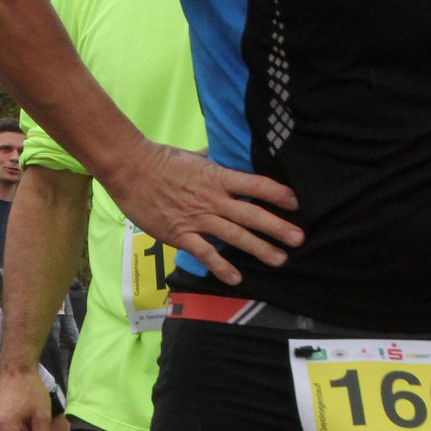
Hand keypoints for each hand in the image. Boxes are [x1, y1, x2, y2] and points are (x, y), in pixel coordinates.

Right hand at [104, 142, 300, 286]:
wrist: (130, 170)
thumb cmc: (160, 160)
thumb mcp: (193, 156)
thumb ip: (212, 159)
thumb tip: (225, 153)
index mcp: (218, 177)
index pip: (256, 185)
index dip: (279, 194)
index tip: (298, 203)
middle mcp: (213, 199)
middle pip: (252, 215)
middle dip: (278, 228)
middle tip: (299, 239)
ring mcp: (198, 218)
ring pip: (235, 236)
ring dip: (259, 248)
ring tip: (279, 259)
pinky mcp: (181, 234)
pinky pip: (205, 253)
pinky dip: (221, 266)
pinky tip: (236, 278)